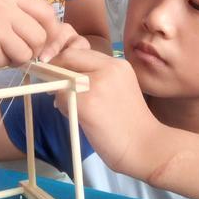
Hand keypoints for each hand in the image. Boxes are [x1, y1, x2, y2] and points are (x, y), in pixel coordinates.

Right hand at [0, 0, 70, 66]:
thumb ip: (18, 11)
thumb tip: (46, 34)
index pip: (47, 13)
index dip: (51, 32)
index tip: (46, 44)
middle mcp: (4, 6)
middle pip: (40, 36)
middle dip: (33, 49)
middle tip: (16, 50)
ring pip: (26, 53)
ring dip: (16, 58)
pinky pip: (6, 63)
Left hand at [49, 48, 158, 177]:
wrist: (146, 147)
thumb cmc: (131, 125)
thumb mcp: (118, 90)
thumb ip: (96, 78)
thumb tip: (62, 75)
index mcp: (118, 64)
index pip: (81, 52)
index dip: (65, 62)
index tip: (59, 74)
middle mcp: (109, 68)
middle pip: (69, 57)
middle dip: (55, 70)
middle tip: (52, 87)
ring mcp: (97, 84)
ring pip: (61, 77)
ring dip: (59, 91)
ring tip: (70, 107)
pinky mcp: (86, 103)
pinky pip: (60, 97)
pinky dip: (61, 106)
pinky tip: (75, 117)